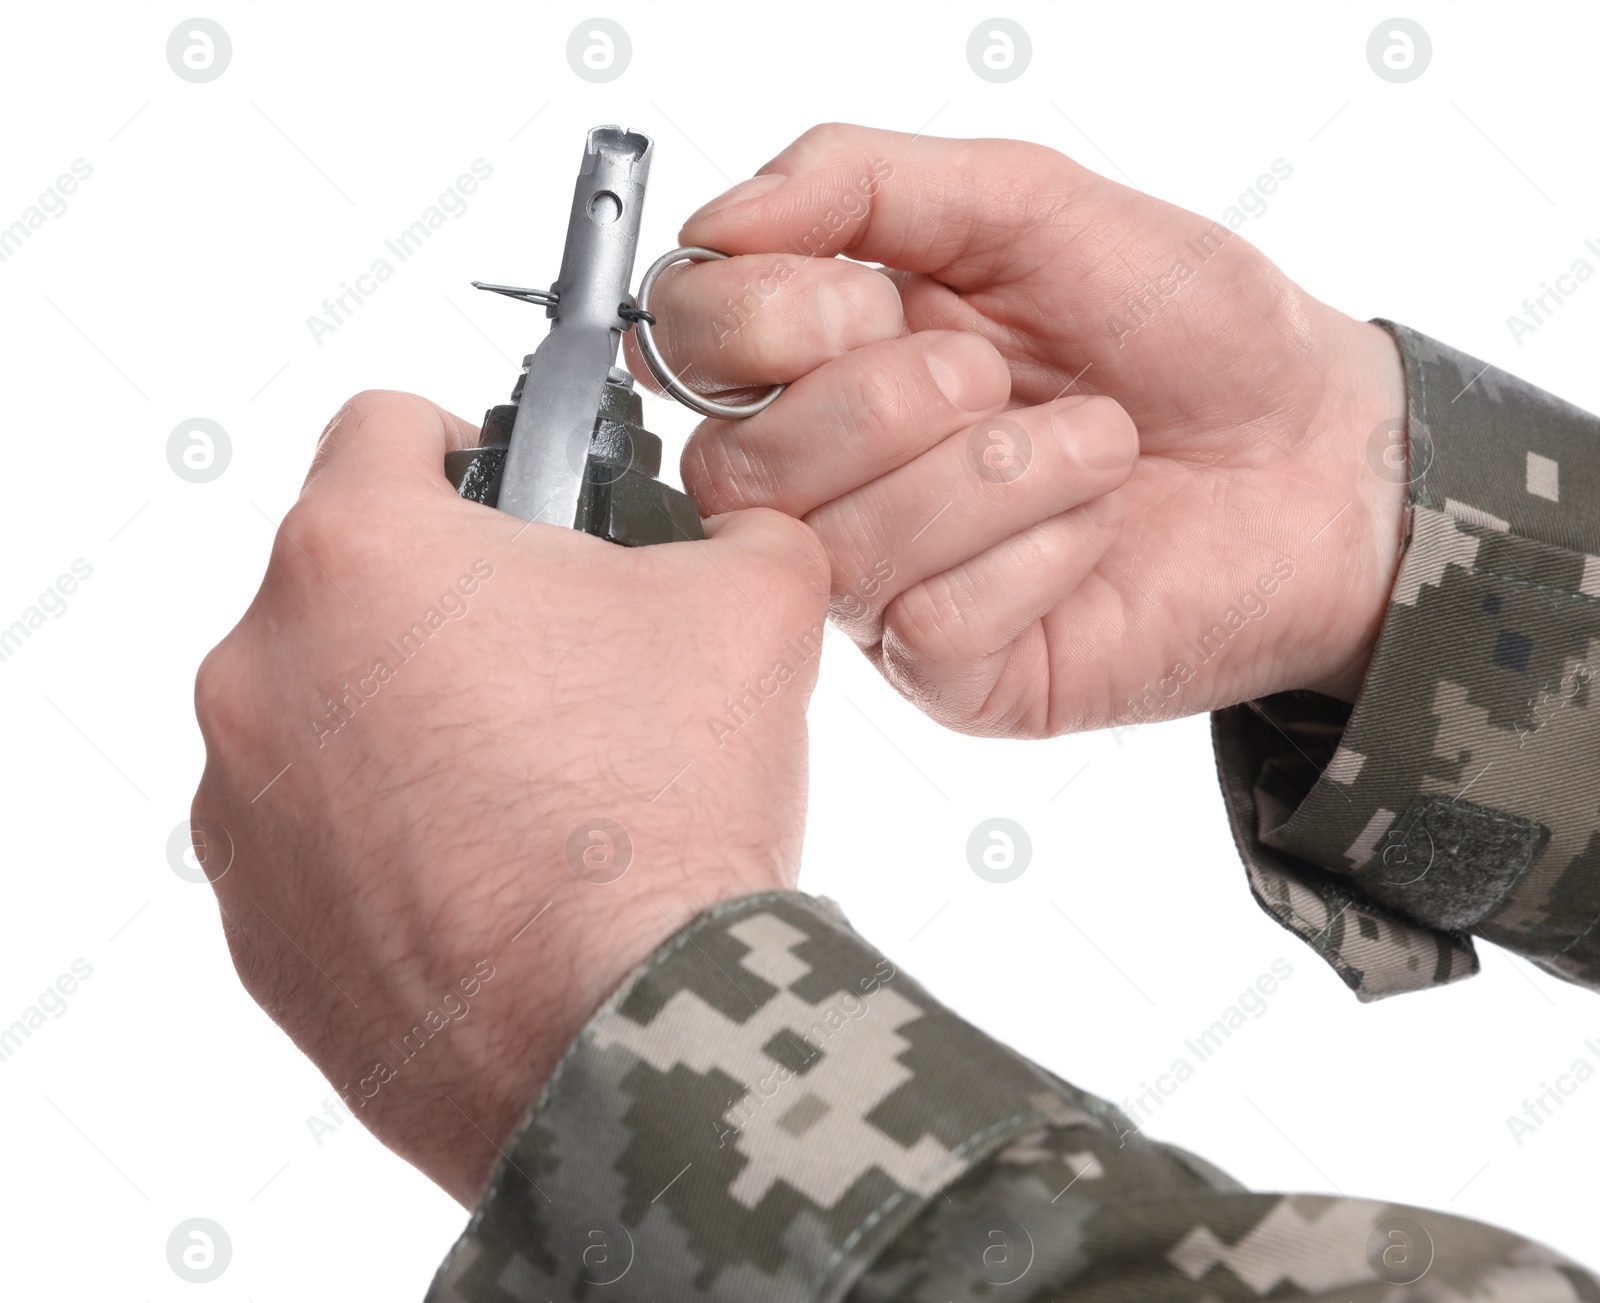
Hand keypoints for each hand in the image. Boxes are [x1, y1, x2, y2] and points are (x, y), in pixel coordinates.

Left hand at [190, 391, 827, 1203]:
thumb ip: (736, 530)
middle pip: (353, 586)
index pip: (384, 426)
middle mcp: (259, 667)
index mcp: (358, 553)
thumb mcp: (754, 607)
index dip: (469, 448)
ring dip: (408, 727)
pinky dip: (384, 840)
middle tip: (556, 672)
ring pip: (325, 715)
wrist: (627, 1036)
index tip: (514, 506)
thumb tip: (730, 538)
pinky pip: (313, 839)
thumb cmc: (663, 813)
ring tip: (529, 793)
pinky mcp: (251, 923)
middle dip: (451, 609)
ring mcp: (239, 806)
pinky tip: (487, 881)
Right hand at [624, 124, 1406, 735]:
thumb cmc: (1182, 328)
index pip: (687, 342)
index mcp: (829, 354)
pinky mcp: (952, 673)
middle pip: (736, 465)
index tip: (869, 299)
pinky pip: (928, 625)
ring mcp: (883, 586)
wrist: (1318, 454)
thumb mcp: (1030, 203)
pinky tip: (1093, 535)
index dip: (762, 319)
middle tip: (996, 375)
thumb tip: (717, 218)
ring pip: (839, 548)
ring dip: (993, 472)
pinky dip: (1035, 558)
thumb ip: (863, 182)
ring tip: (1094, 447)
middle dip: (886, 401)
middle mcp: (834, 477)